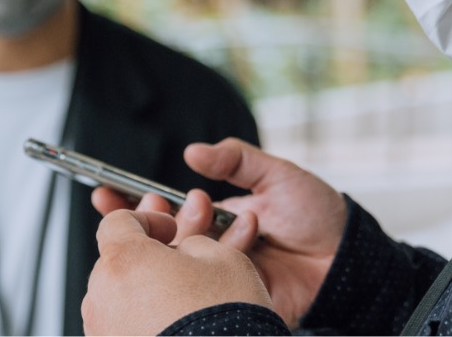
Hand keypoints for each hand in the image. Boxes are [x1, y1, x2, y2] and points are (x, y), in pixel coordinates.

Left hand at [82, 208, 269, 335]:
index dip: (148, 220)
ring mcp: (102, 332)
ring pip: (119, 299)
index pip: (117, 221)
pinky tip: (177, 328)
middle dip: (148, 261)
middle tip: (183, 268)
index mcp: (124, 260)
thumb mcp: (225, 259)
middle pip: (117, 263)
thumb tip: (186, 251)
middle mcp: (102, 297)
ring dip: (146, 294)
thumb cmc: (222, 323)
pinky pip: (123, 329)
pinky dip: (144, 324)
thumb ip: (194, 243)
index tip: (169, 230)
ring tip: (185, 304)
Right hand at [92, 139, 345, 327]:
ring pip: (175, 266)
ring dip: (166, 249)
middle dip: (142, 224)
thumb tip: (193, 151)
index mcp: (216, 216)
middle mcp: (211, 246)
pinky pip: (202, 295)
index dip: (132, 202)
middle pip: (160, 239)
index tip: (103, 191)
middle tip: (142, 211)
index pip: (165, 208)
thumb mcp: (276, 176)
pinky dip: (187, 285)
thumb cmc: (317, 213)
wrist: (348, 257)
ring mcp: (219, 275)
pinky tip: (180, 274)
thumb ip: (236, 161)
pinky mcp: (233, 300)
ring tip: (175, 230)